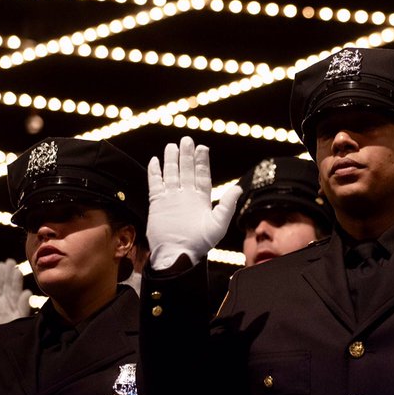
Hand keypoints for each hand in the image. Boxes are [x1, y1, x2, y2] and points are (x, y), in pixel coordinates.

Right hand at [0, 258, 32, 325]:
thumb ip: (23, 307)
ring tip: (1, 265)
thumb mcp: (18, 321)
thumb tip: (28, 292)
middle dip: (8, 274)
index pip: (16, 290)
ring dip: (0, 276)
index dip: (16, 280)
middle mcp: (5, 304)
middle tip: (9, 262)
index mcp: (15, 307)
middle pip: (7, 286)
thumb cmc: (8, 336)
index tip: (17, 269)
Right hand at [146, 135, 241, 269]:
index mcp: (201, 198)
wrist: (177, 254)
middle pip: (186, 170)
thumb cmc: (200, 243)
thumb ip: (227, 206)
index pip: (202, 175)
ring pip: (171, 173)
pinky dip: (155, 172)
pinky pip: (155, 184)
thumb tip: (238, 188)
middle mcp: (186, 195)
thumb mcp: (218, 225)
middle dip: (187, 155)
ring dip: (171, 160)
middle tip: (186, 140)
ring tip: (172, 146)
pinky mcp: (157, 203)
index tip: (202, 148)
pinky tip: (155, 161)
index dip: (202, 161)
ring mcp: (171, 198)